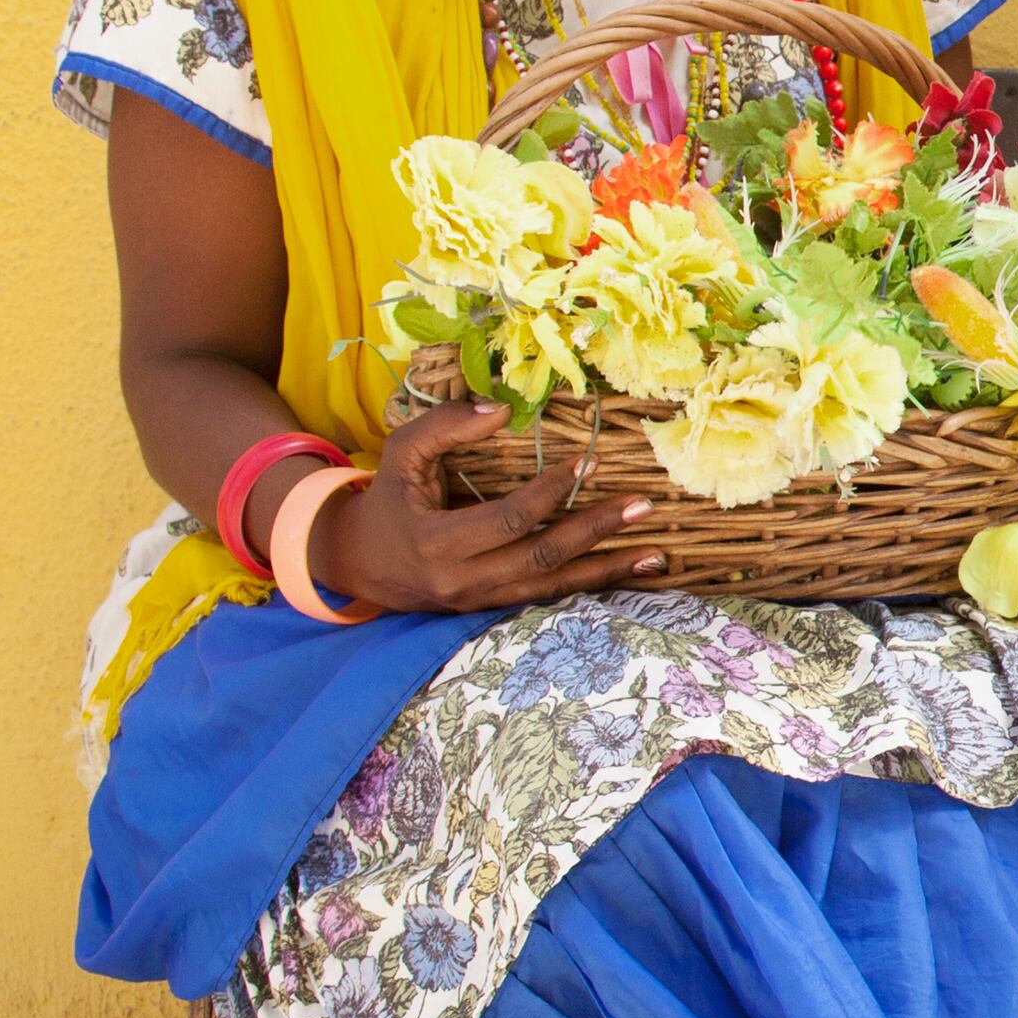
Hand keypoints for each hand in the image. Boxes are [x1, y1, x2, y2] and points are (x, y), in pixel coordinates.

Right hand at [294, 404, 670, 613]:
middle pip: (542, 556)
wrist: (358, 562)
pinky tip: (629, 574)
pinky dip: (591, 586)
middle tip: (644, 506)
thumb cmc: (386, 499)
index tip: (590, 460)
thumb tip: (503, 408)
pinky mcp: (492, 608)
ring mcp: (480, 601)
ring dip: (609, 570)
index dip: (552, 490)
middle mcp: (463, 580)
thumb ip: (445, 426)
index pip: (510, 517)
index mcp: (438, 541)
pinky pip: (549, 598)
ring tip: (658, 555)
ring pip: (553, 587)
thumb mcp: (401, 453)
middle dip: (597, 530)